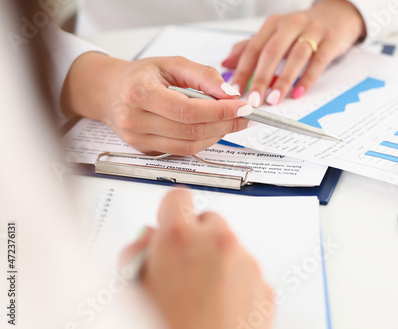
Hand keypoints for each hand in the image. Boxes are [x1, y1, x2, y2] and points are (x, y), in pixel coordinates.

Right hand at [62, 54, 251, 154]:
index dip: (220, 111)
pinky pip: (181, 151)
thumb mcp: (171, 64)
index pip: (188, 110)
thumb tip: (230, 93)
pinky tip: (211, 129)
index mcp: (140, 92)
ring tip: (230, 122)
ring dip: (216, 136)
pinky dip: (202, 142)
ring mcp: (138, 139)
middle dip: (224, 125)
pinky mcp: (144, 150)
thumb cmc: (140, 75)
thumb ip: (203, 75)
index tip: (242, 106)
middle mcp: (135, 119)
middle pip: (191, 131)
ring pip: (188, 146)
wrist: (109, 91)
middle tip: (243, 116)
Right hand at [121, 189, 273, 328]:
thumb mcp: (130, 290)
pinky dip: (236, 282)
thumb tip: (150, 239)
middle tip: (183, 267)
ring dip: (218, 261)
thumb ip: (137, 252)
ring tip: (201, 296)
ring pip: (231, 246)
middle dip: (196, 237)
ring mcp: (247, 265)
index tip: (170, 222)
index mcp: (179, 238)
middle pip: (209, 219)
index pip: (178, 198)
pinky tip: (219, 308)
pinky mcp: (265, 287)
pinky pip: (248, 272)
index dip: (171, 212)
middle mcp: (218, 243)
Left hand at [222, 0, 365, 106]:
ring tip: (274, 99)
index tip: (235, 91)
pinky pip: (318, 61)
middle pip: (272, 52)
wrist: (337, 15)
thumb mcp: (274, 34)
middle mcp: (291, 25)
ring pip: (295, 56)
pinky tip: (298, 93)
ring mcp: (312, 31)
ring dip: (283, 80)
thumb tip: (226, 63)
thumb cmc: (302, 29)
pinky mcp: (331, 40)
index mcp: (273, 24)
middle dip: (261, 78)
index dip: (243, 71)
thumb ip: (250, 48)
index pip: (253, 49)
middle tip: (253, 100)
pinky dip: (308, 78)